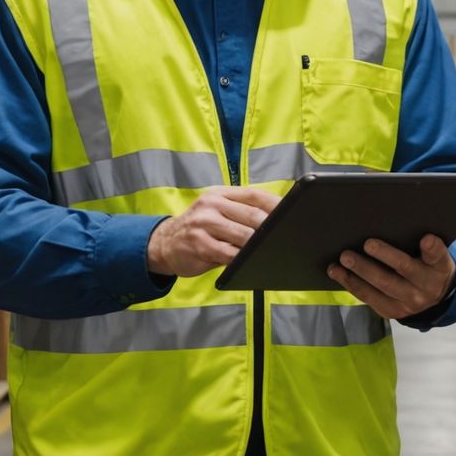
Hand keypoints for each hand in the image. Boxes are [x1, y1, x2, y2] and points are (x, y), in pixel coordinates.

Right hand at [147, 187, 279, 276]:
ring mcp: (204, 224)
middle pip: (252, 214)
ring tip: (271, 250)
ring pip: (243, 235)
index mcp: (218, 194)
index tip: (291, 212)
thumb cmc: (198, 229)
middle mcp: (211, 205)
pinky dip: (243, 258)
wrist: (163, 244)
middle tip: (287, 236)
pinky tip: (250, 261)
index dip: (275, 204)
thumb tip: (274, 220)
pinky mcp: (200, 244)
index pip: (254, 195)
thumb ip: (239, 212)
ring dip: (259, 245)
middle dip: (271, 227)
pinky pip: (229, 253)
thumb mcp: (215, 211)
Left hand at [327, 235, 455, 319]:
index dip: (432, 248)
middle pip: (401, 271)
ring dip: (357, 274)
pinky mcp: (393, 312)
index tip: (426, 239)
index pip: (437, 256)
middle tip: (361, 246)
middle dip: (377, 261)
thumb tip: (401, 225)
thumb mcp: (437, 254)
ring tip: (341, 261)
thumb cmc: (430, 265)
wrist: (437, 296)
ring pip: (380, 288)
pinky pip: (370, 298)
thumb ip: (427, 246)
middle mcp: (426, 288)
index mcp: (439, 268)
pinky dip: (352, 284)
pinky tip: (338, 273)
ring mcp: (408, 303)